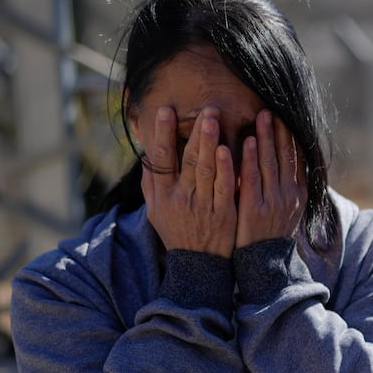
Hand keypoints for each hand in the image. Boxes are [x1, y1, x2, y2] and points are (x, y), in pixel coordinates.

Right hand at [140, 106, 235, 256]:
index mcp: (162, 194)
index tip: (165, 109)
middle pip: (187, 160)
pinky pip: (225, 188)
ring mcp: (203, 207)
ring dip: (210, 142)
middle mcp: (180, 199)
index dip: (162, 134)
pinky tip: (228, 149)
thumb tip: (145, 150)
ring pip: (206, 169)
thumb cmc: (176, 230)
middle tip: (204, 108)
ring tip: (214, 118)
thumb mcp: (156, 208)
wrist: (198, 265)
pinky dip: (226, 168)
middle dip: (195, 132)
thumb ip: (152, 180)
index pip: (160, 159)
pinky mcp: (224, 215)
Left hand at [236, 109, 306, 246]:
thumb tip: (284, 164)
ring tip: (262, 116)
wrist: (264, 265)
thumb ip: (285, 188)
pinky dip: (251, 158)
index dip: (291, 137)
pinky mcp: (255, 208)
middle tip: (271, 108)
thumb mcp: (284, 211)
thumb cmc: (269, 235)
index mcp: (298, 194)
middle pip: (285, 156)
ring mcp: (274, 201)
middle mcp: (289, 195)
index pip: (297, 159)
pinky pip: (253, 178)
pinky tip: (248, 140)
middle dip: (279, 131)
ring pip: (271, 162)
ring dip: (267, 137)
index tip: (285, 117)